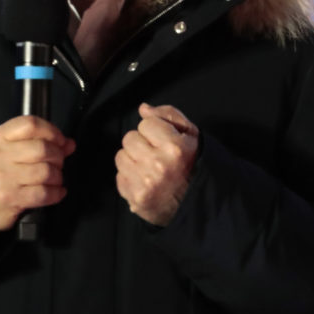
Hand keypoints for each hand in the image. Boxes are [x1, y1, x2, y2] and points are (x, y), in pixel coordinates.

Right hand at [0, 115, 75, 231]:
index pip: (30, 124)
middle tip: (57, 163)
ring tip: (54, 178)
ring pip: (46, 171)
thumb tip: (69, 144)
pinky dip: (56, 193)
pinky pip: (44, 193)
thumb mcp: (11, 150)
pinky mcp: (9, 198)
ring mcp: (2, 177)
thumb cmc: (0, 172)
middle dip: (58, 156)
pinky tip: (57, 192)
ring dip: (57, 176)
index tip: (59, 140)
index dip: (51, 131)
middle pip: (42, 148)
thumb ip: (40, 141)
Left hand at [115, 103, 198, 225]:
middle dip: (141, 144)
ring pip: (121, 156)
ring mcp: (146, 183)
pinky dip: (129, 177)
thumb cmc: (192, 165)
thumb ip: (169, 115)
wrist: (195, 204)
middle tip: (155, 155)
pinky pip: (119, 176)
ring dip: (133, 160)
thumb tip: (143, 109)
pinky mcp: (136, 198)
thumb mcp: (191, 136)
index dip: (154, 131)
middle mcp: (159, 165)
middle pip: (130, 138)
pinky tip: (144, 181)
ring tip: (148, 168)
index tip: (163, 142)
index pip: (146, 123)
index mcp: (175, 147)